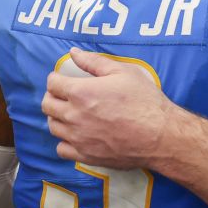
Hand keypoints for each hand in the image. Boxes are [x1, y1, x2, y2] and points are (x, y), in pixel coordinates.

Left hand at [42, 48, 172, 168]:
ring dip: (58, 117)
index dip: (56, 78)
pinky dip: (64, 141)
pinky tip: (76, 135)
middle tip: (65, 95)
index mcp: (81, 93)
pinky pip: (62, 149)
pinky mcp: (86, 155)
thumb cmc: (144, 101)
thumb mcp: (123, 72)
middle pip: (47, 105)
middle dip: (53, 96)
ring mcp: (78, 138)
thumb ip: (94, 61)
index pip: (53, 83)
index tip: (63, 79)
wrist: (160, 135)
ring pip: (53, 126)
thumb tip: (74, 53)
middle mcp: (74, 116)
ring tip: (70, 113)